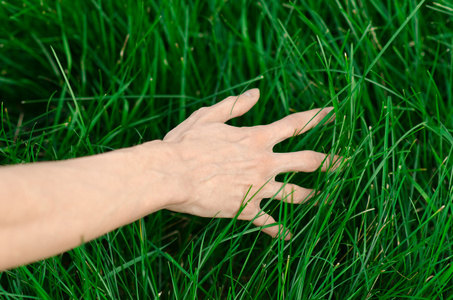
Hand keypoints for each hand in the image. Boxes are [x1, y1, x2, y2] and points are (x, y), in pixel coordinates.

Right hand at [160, 88, 340, 239]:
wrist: (171, 174)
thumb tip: (256, 93)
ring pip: (296, 195)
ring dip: (313, 197)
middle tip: (345, 163)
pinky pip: (269, 223)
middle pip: (307, 162)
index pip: (295, 124)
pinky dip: (279, 231)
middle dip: (330, 162)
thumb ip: (235, 105)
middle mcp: (265, 162)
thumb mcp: (208, 116)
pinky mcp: (247, 209)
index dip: (317, 117)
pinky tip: (288, 236)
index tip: (334, 113)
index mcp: (257, 138)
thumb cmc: (185, 143)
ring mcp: (258, 187)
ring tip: (325, 199)